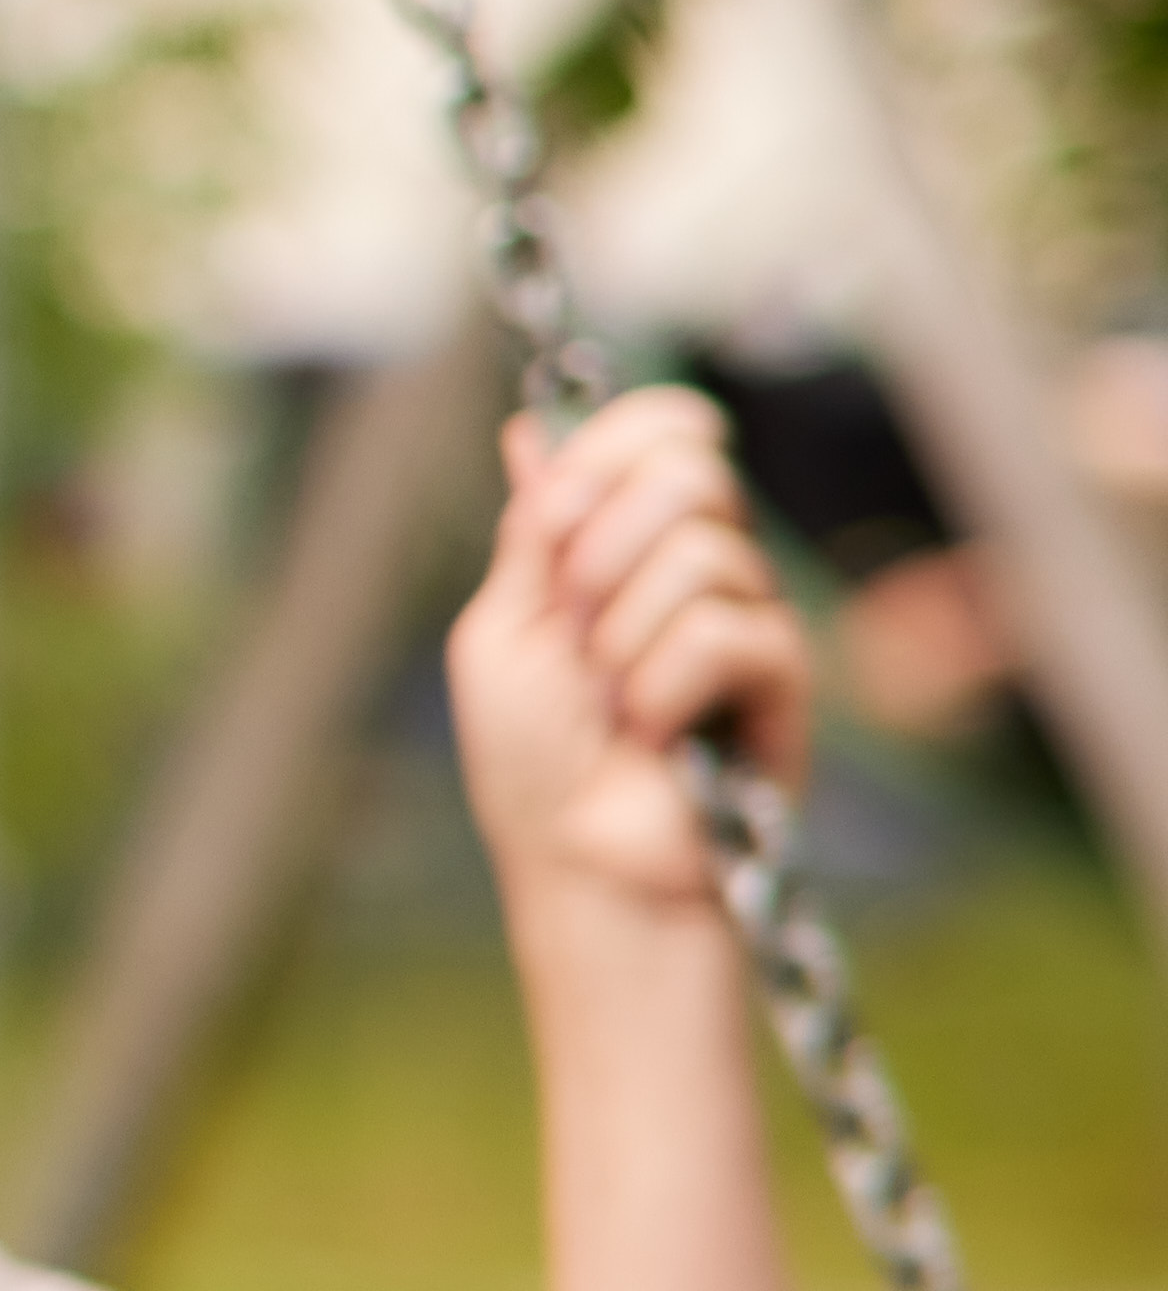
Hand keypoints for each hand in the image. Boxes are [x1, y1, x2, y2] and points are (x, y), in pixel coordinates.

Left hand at [452, 389, 806, 924]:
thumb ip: (533, 532)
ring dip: (620, 632)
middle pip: (690, 468)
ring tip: (609, 701)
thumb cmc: (532, 761)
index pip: (662, 430)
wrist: (584, 861)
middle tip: (573, 626)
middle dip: (601, 546)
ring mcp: (750, 615)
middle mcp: (702, 565)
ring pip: (702, 549)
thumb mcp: (504, 629)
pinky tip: (653, 734)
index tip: (559, 515)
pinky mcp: (785, 677)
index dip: (615, 443)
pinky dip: (661, 685)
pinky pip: (727, 631)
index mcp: (628, 542)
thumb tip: (530, 428)